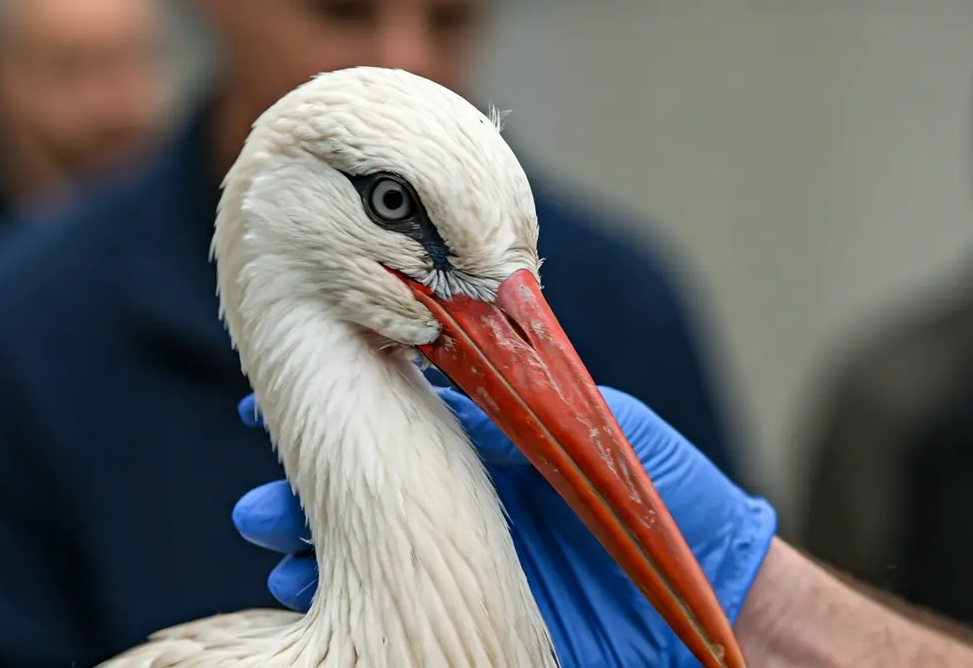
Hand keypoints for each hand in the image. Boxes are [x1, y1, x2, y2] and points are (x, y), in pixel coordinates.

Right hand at [233, 386, 775, 665]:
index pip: (387, 411)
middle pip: (354, 479)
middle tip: (259, 480)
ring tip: (265, 527)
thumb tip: (450, 369)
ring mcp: (455, 550)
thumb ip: (533, 399)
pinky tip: (302, 584)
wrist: (712, 598)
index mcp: (486, 440)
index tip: (272, 405)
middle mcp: (457, 493)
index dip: (331, 403)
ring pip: (354, 540)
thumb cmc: (669, 502)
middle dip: (300, 478)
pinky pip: (384, 596)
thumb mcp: (606, 430)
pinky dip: (339, 590)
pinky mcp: (465, 604)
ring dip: (303, 534)